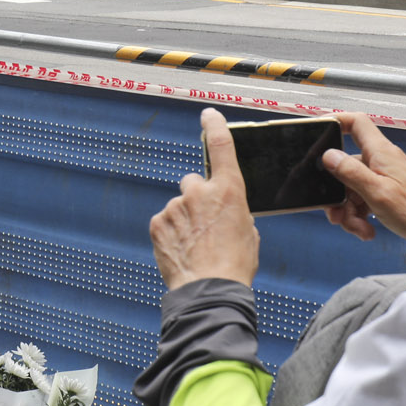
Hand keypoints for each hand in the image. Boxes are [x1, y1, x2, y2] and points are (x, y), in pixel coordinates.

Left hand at [150, 109, 259, 289]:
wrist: (209, 290)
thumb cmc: (234, 265)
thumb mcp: (248, 232)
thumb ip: (234, 211)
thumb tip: (224, 211)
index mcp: (229, 190)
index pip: (221, 146)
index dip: (214, 126)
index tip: (208, 115)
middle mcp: (200, 191)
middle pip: (194, 182)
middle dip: (197, 198)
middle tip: (204, 224)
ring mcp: (176, 206)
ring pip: (179, 205)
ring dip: (184, 219)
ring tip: (195, 245)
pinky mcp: (158, 222)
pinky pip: (165, 221)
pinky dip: (171, 233)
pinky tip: (182, 250)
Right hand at [318, 112, 405, 242]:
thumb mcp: (377, 192)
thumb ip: (351, 172)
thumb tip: (329, 156)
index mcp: (380, 153)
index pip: (356, 123)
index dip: (336, 122)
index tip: (319, 131)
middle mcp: (381, 161)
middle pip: (346, 166)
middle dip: (337, 192)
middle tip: (336, 212)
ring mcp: (384, 176)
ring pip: (352, 188)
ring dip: (349, 211)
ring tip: (357, 227)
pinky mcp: (386, 191)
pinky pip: (363, 199)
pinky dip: (360, 216)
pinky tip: (366, 229)